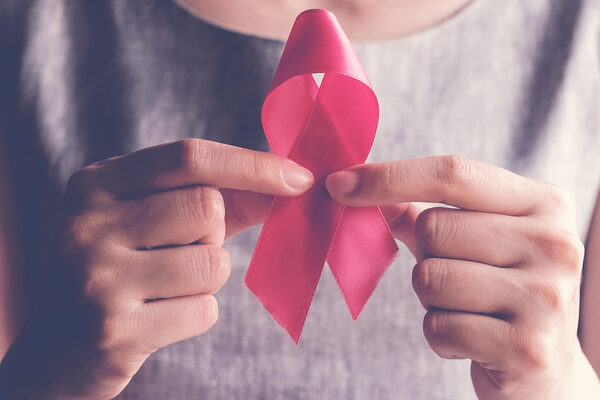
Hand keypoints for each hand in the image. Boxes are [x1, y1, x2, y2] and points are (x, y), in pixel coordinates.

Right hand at [0, 139, 312, 398]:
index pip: (189, 157)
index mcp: (96, 183)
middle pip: (208, 209)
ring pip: (213, 262)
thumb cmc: (125, 268)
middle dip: (213, 235)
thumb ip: (221, 197)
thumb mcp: (154, 219)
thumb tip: (292, 183)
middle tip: (178, 252)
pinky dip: (195, 314)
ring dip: (205, 278)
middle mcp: (87, 223)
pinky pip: (204, 310)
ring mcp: (97, 277)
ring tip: (163, 287)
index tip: (300, 178)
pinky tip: (157, 317)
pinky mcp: (115, 329)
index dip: (252, 165)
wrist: (61, 346)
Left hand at [326, 155, 599, 398]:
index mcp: (544, 204)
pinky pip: (437, 328)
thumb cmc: (498, 291)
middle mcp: (554, 244)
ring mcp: (545, 297)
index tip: (338, 183)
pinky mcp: (527, 347)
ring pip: (429, 278)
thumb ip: (424, 215)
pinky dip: (440, 337)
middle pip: (433, 229)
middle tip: (459, 277)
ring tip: (469, 310)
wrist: (544, 367)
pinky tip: (472, 340)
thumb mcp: (474, 242)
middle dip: (425, 256)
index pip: (453, 173)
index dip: (388, 176)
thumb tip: (358, 187)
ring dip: (431, 299)